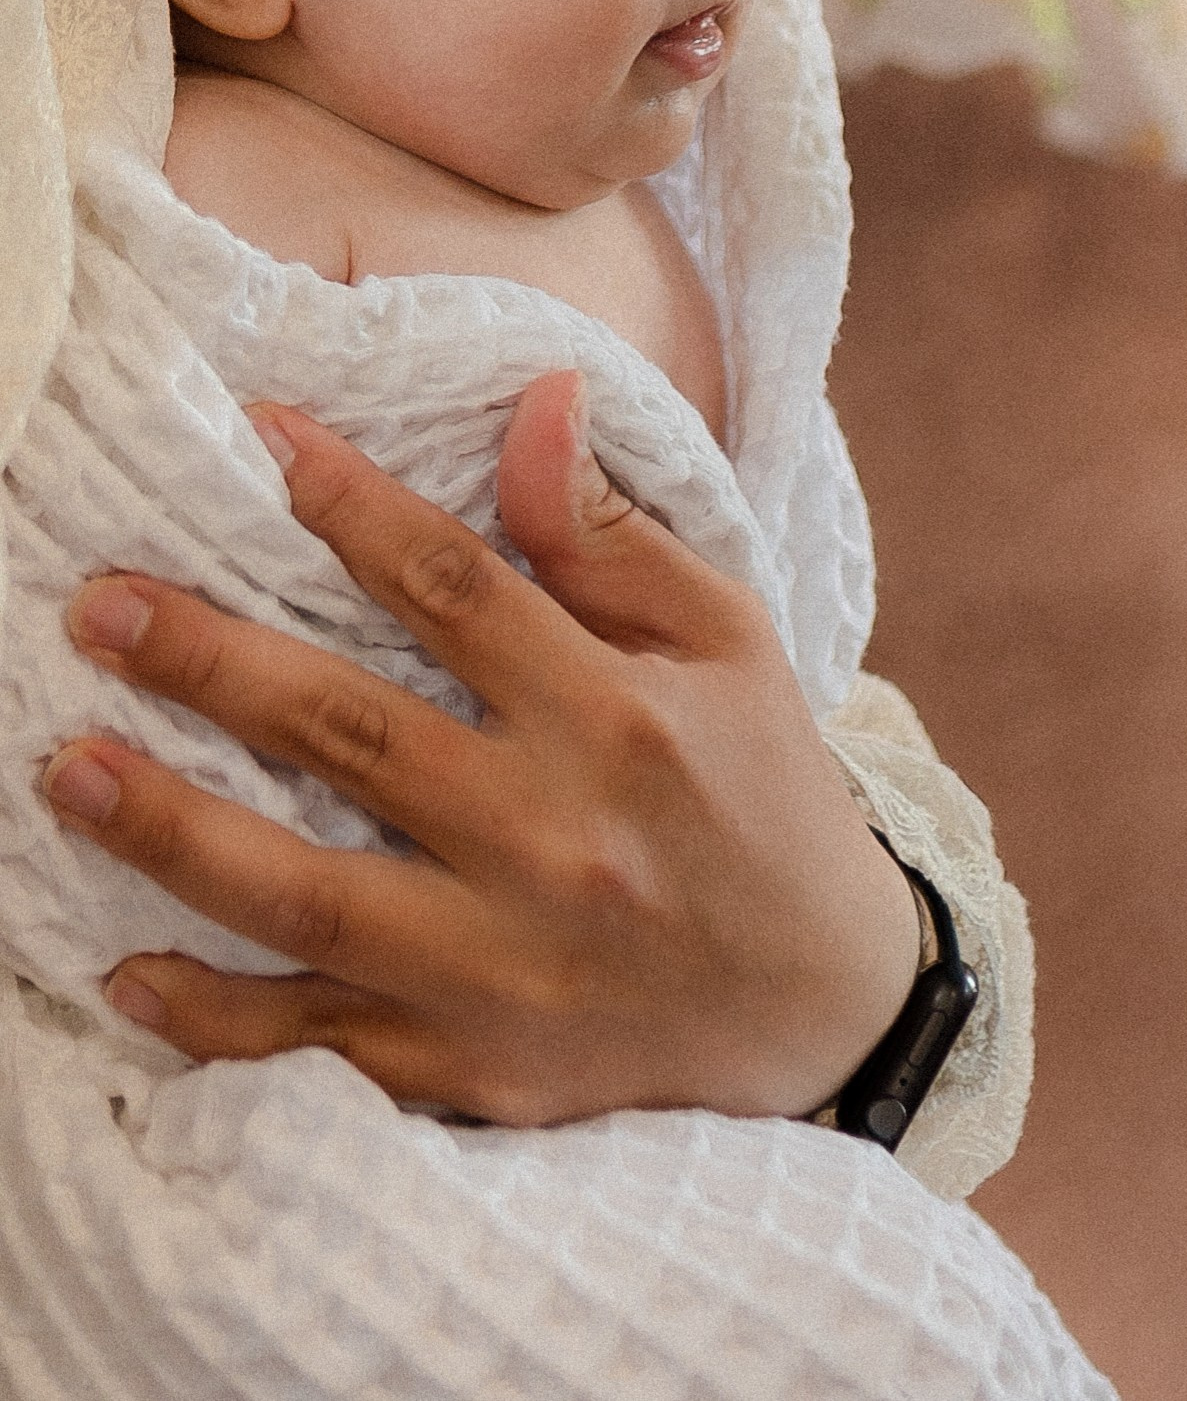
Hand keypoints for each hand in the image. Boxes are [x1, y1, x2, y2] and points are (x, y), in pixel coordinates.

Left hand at [39, 374, 919, 1124]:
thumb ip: (612, 535)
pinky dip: (215, 1018)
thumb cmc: (765, 790)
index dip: (350, 503)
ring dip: (173, 833)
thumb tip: (533, 404)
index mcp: (617, 716)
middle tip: (97, 605)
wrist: (824, 1004)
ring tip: (68, 769)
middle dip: (209, 664)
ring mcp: (502, 966)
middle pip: (349, 732)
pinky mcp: (473, 1067)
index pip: (456, 585)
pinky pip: (317, 1046)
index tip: (257, 436)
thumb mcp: (727, 641)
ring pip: (305, 894)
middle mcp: (551, 839)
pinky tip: (125, 973)